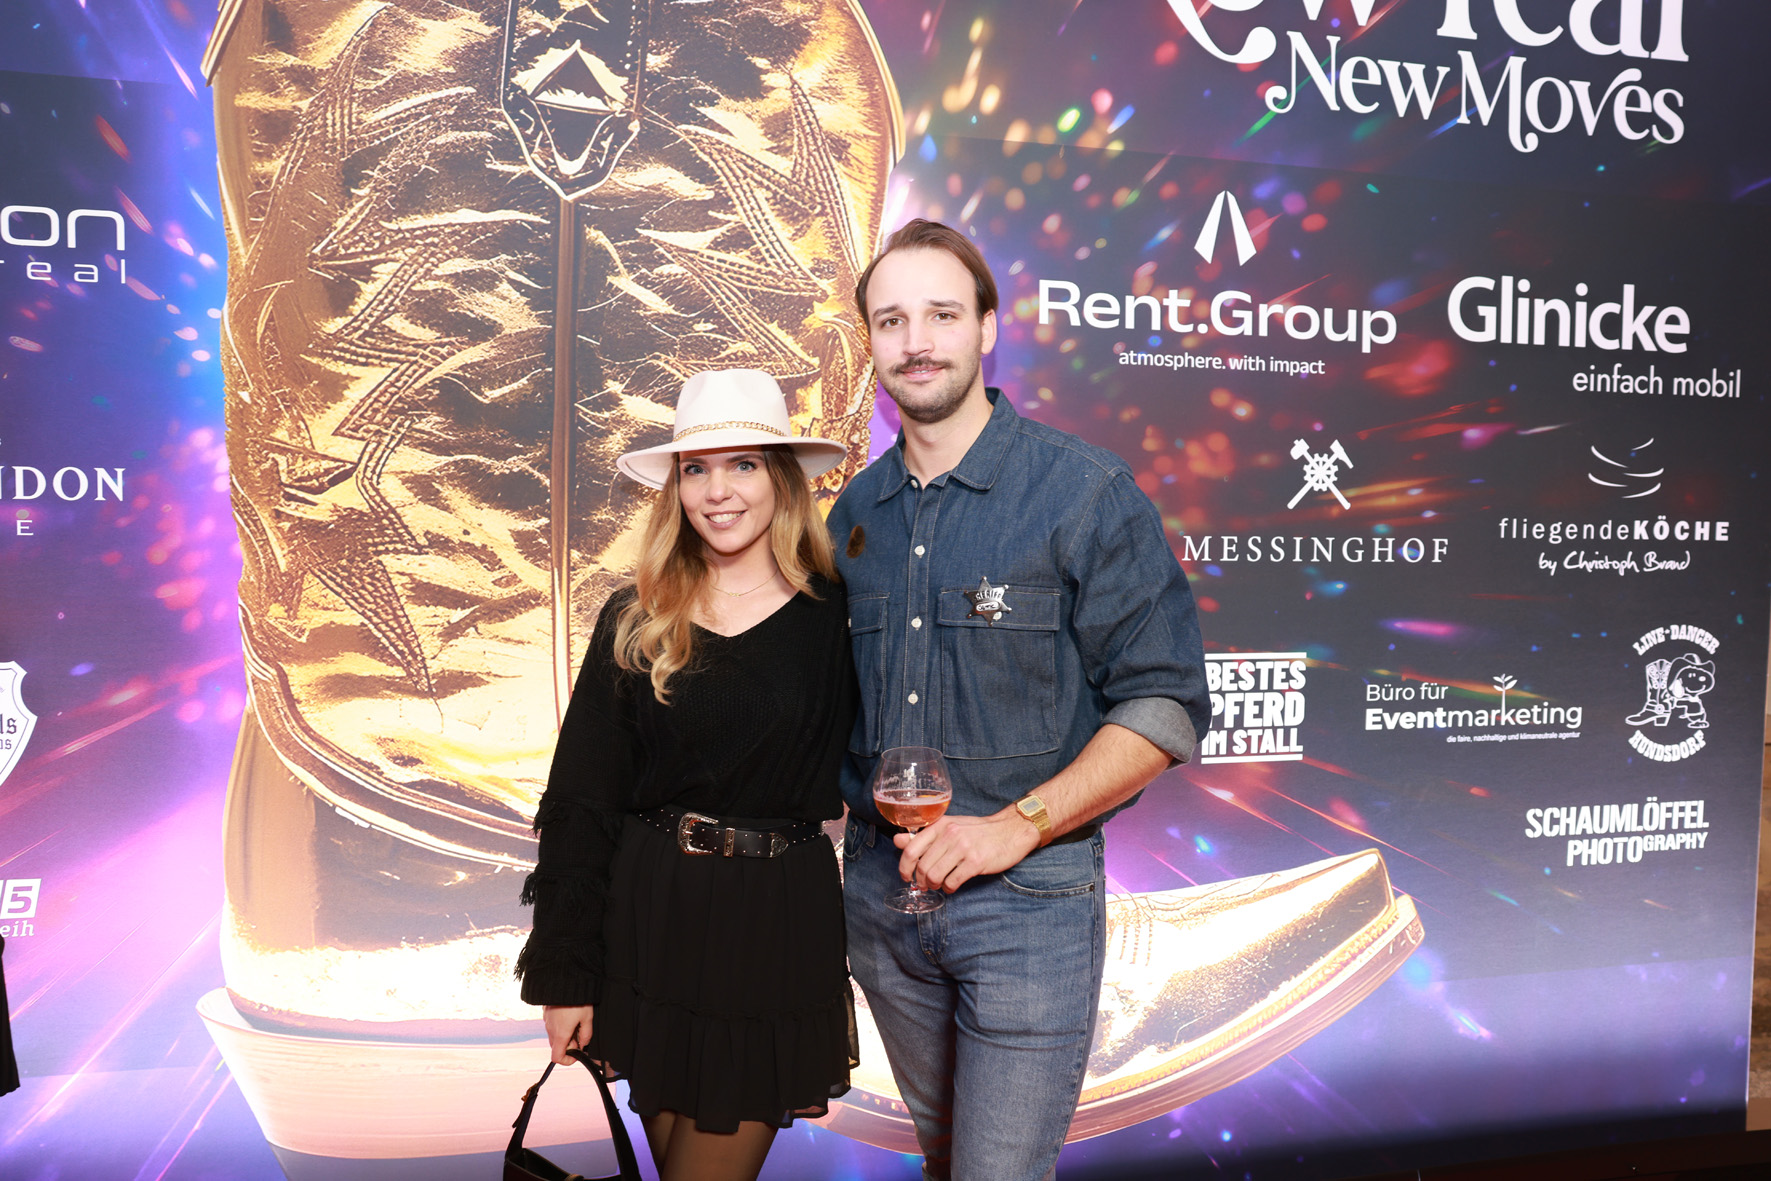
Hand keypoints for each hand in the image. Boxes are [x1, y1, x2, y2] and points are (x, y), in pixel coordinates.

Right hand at [543, 1004, 593, 1065]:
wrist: (563, 979)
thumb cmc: (577, 999)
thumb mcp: (587, 1018)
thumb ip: (586, 1035)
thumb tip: (583, 1045)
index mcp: (560, 1034)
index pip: (557, 1058)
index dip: (567, 1060)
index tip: (577, 1054)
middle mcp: (550, 1030)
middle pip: (557, 1046)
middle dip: (569, 1045)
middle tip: (581, 1035)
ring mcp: (546, 1021)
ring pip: (555, 1035)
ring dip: (565, 1035)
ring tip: (577, 1022)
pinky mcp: (546, 1013)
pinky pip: (552, 1025)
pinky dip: (560, 1026)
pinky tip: (570, 1014)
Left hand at [894, 809, 1039, 892]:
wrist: (1010, 830)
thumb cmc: (978, 831)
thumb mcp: (950, 827)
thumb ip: (925, 836)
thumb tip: (898, 841)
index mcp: (940, 825)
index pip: (911, 848)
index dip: (904, 867)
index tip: (905, 876)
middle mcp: (950, 834)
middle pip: (922, 866)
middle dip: (921, 880)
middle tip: (926, 884)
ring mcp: (963, 848)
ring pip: (935, 875)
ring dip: (934, 885)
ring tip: (939, 885)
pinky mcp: (976, 862)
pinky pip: (952, 882)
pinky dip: (948, 889)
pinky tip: (952, 886)